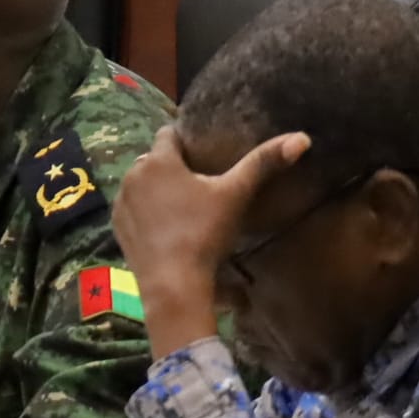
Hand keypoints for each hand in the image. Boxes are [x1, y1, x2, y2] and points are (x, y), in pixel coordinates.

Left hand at [113, 123, 307, 357]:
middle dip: (173, 165)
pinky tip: (167, 225)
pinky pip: (133, 208)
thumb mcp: (236, 195)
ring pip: (141, 183)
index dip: (186, 139)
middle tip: (200, 180)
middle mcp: (133, 175)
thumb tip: (302, 138)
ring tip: (184, 204)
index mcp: (158, 160)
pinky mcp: (117, 227)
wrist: (173, 283)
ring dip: (157, 188)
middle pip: (154, 159)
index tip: (204, 150)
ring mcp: (121, 202)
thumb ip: (264, 163)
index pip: (169, 133)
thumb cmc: (204, 233)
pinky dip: (146, 211)